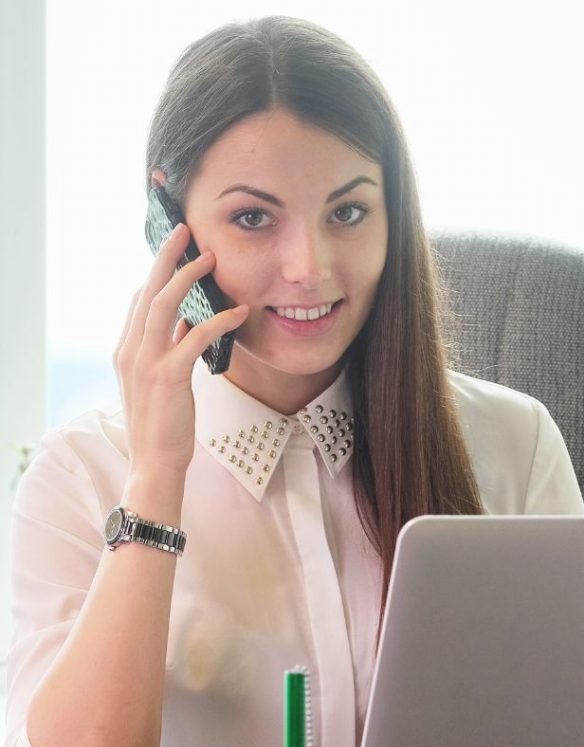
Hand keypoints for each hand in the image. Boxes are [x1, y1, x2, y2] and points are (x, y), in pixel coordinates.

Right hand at [114, 224, 248, 481]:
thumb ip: (172, 350)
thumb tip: (189, 323)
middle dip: (166, 258)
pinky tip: (239, 312)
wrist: (154, 462)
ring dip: (187, 277)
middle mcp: (130, 350)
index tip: (176, 251)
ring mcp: (146, 362)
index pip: (139, 300)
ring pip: (164, 305)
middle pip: (147, 292)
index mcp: (126, 350)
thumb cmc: (163, 425)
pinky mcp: (168, 376)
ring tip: (210, 257)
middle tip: (186, 231)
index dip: (157, 273)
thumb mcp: (164, 382)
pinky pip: (195, 337)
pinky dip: (219, 321)